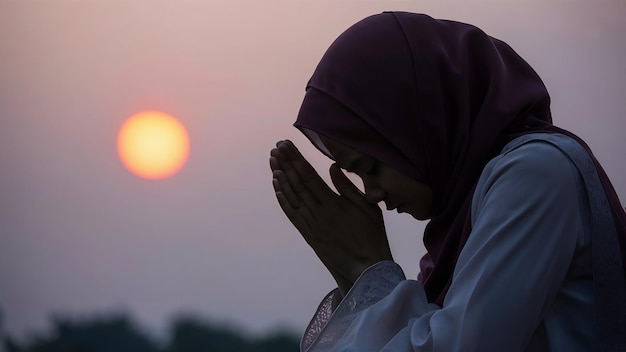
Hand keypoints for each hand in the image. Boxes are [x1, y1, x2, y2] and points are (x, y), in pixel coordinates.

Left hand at [269, 140, 392, 292]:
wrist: (367, 268)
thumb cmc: (372, 236)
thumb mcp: (367, 207)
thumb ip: (348, 187)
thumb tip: (333, 167)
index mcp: (334, 204)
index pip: (309, 176)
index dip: (296, 159)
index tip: (287, 145)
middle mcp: (319, 214)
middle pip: (297, 184)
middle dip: (286, 164)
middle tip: (276, 148)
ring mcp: (312, 226)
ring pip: (292, 198)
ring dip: (281, 178)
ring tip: (273, 162)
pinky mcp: (310, 236)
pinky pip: (293, 215)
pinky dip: (283, 200)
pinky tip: (277, 187)